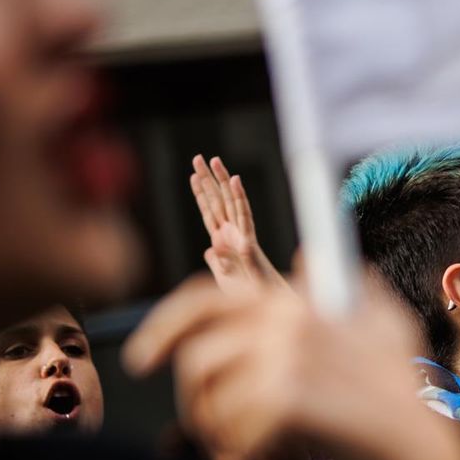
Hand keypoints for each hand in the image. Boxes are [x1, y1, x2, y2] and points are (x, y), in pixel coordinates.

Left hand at [123, 274, 459, 459]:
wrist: (415, 448)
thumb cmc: (398, 392)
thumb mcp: (383, 323)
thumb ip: (347, 286)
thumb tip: (308, 256)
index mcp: (295, 302)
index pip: (204, 301)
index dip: (161, 329)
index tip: (142, 360)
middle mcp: (285, 322)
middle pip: (197, 360)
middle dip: (195, 403)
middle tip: (215, 432)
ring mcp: (285, 359)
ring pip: (208, 402)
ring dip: (219, 433)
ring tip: (252, 448)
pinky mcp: (285, 400)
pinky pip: (230, 434)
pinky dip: (246, 457)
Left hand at [190, 154, 285, 296]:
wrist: (265, 303)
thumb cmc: (247, 292)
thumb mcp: (225, 278)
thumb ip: (218, 262)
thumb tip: (211, 250)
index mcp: (225, 241)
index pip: (210, 213)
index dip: (201, 194)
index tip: (194, 176)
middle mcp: (233, 234)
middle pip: (219, 201)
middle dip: (209, 179)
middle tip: (200, 157)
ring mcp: (242, 237)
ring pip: (231, 203)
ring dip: (223, 181)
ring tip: (216, 162)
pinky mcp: (250, 244)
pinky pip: (245, 218)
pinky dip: (241, 200)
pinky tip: (236, 181)